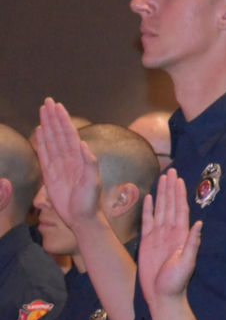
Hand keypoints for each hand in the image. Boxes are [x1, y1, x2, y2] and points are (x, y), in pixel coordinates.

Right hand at [36, 98, 102, 229]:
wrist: (81, 217)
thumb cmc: (90, 200)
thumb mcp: (93, 182)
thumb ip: (90, 163)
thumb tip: (83, 145)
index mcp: (80, 157)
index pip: (70, 134)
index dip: (63, 120)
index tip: (57, 106)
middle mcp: (69, 158)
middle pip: (59, 133)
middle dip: (53, 117)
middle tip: (48, 101)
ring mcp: (59, 165)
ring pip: (51, 141)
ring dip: (47, 126)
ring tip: (42, 112)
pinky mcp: (50, 175)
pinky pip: (44, 155)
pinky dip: (41, 143)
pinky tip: (38, 132)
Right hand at [138, 171, 201, 306]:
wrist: (161, 295)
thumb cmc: (176, 282)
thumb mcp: (187, 263)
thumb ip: (192, 243)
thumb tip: (198, 224)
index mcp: (181, 235)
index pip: (180, 209)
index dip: (180, 194)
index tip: (179, 179)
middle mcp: (170, 232)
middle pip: (170, 205)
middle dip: (171, 188)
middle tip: (171, 171)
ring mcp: (158, 236)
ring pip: (160, 210)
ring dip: (161, 194)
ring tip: (161, 179)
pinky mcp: (146, 242)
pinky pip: (147, 222)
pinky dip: (148, 209)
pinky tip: (148, 198)